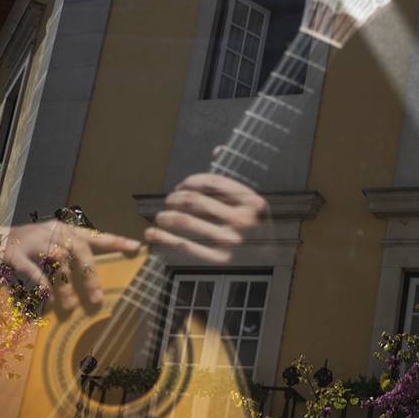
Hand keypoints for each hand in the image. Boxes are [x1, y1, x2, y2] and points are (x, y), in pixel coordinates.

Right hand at [1, 221, 139, 310]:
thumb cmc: (29, 244)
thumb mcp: (53, 241)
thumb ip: (73, 252)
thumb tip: (95, 274)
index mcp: (64, 229)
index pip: (94, 235)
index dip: (115, 240)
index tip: (136, 246)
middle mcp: (51, 232)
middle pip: (78, 249)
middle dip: (90, 274)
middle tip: (96, 297)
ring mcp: (33, 241)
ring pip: (57, 261)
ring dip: (65, 285)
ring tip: (70, 305)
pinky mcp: (15, 254)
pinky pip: (32, 270)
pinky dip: (42, 285)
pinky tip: (48, 299)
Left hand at [144, 173, 268, 263]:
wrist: (267, 269)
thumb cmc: (254, 232)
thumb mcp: (252, 206)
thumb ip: (232, 181)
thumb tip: (216, 148)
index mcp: (253, 201)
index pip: (212, 182)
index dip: (189, 181)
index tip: (180, 186)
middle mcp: (243, 220)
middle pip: (194, 200)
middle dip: (174, 198)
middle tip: (168, 202)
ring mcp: (231, 241)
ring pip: (184, 221)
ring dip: (165, 216)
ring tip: (160, 218)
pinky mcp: (218, 261)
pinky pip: (182, 245)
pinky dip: (162, 238)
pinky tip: (152, 235)